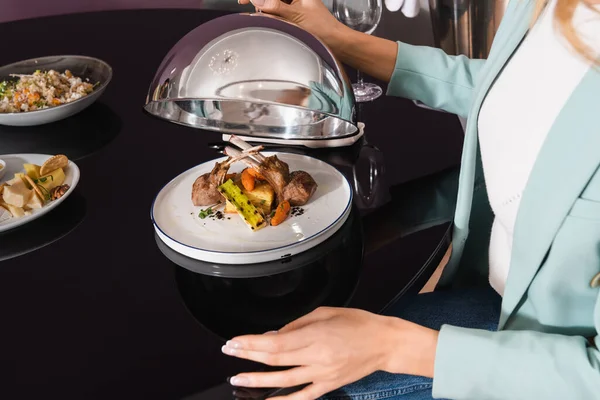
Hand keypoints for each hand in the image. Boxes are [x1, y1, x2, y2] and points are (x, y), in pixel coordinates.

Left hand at [221, 307, 438, 399]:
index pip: (275, 342)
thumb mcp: (325, 312)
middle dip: (248, 356)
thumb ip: (297, 324)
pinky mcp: (329, 385)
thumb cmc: (358, 323)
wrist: (384, 343)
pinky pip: (303, 396)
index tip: (234, 341)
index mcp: (315, 335)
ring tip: (237, 379)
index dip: (251, 343)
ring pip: (284, 380)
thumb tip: (273, 334)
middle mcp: (317, 357)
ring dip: (258, 380)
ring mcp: (322, 374)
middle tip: (229, 352)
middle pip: (274, 359)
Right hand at [238, 0, 349, 50]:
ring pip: (272, 4)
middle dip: (260, 2)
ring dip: (265, 9)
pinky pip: (277, 12)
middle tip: (246, 5)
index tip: (244, 0)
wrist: (335, 42)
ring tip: (260, 15)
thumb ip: (275, 7)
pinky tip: (267, 19)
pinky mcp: (293, 14)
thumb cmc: (323, 28)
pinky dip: (270, 16)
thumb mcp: (296, 16)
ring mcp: (294, 5)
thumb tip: (257, 1)